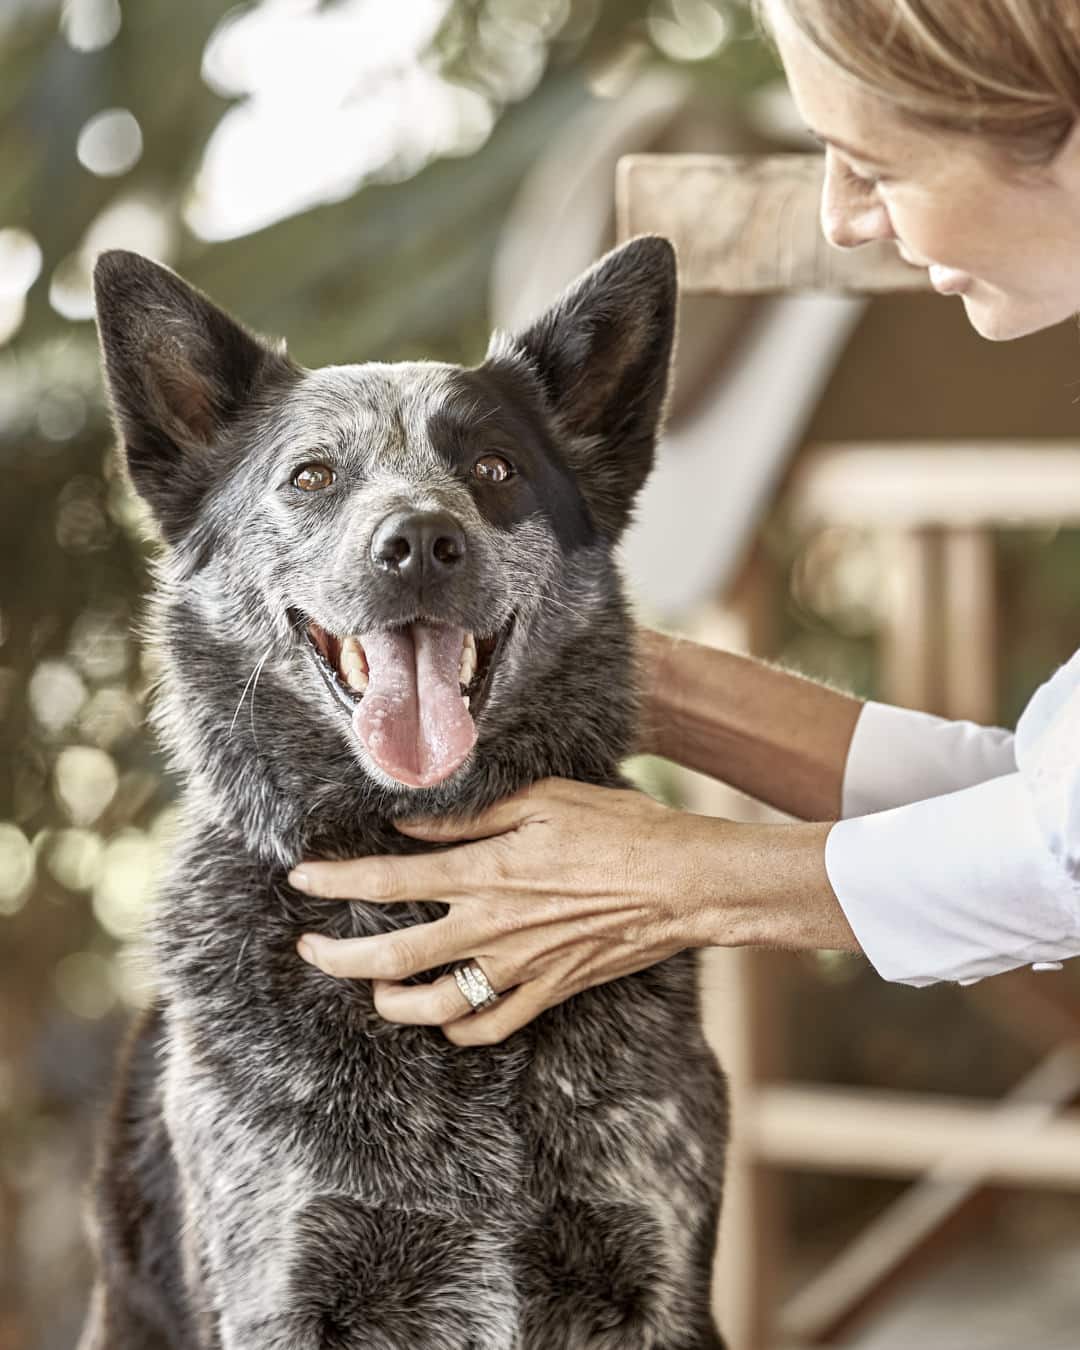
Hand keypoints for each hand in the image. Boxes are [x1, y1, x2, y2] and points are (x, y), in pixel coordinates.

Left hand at [289, 779, 722, 1044]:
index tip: (301, 878)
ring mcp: (519, 967)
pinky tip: (443, 1015)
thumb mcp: (543, 800)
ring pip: (433, 1006)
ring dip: (389, 1003)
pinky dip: (456, 1029)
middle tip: (309, 951)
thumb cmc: (619, 829)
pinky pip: (489, 1028)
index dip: (336, 881)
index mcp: (486, 871)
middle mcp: (492, 926)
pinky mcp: (548, 991)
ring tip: (372, 990)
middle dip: (338, 957)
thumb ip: (469, 818)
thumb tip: (409, 822)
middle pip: (392, 956)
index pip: (388, 879)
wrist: (683, 884)